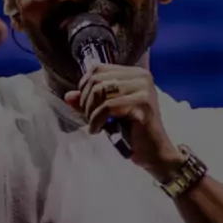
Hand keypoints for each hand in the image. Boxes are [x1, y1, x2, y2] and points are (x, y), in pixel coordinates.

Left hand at [65, 64, 182, 178]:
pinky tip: (97, 130)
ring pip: (101, 91)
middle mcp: (141, 76)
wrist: (154, 153)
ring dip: (91, 112)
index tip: (86, 106)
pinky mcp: (142, 104)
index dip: (84, 87)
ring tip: (95, 125)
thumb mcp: (107, 113)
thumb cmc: (132, 133)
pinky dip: (96, 120)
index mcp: (134, 73)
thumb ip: (89, 102)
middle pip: (97, 79)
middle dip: (86, 102)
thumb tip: (69, 96)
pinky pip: (107, 107)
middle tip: (90, 119)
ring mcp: (143, 89)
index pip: (98, 69)